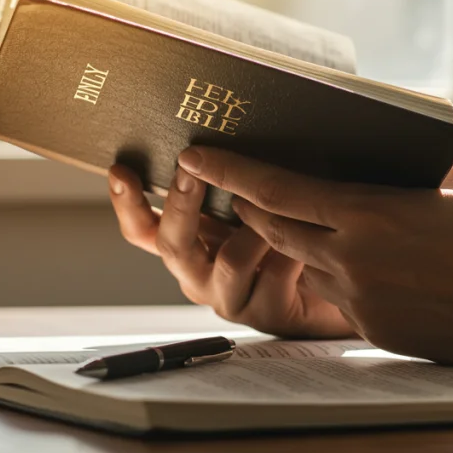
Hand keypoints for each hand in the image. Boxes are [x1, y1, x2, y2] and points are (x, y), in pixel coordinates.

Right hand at [106, 163, 354, 338]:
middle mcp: (198, 275)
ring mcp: (229, 297)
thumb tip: (215, 140)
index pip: (142, 230)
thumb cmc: (284, 237)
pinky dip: (289, 250)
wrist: (332, 287)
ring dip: (254, 228)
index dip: (126, 203)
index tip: (120, 169)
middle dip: (182, 203)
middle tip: (190, 168)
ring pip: (229, 262)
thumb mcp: (245, 207)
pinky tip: (305, 234)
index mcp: (187, 247)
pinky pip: (274, 275)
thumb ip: (227, 185)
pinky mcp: (265, 312)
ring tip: (275, 204)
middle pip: (172, 245)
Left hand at [176, 147, 452, 374]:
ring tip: (322, 219)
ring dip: (298, 241)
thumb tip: (360, 152)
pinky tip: (372, 260)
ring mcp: (362, 302)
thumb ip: (397, 167)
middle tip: (241, 183)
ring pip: (303, 263)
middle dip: (250, 204)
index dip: (230, 170)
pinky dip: (337, 272)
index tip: (197, 154)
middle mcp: (354, 260)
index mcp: (371, 213)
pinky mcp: (376, 331)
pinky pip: (337, 295)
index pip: (276, 189)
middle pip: (273, 227)